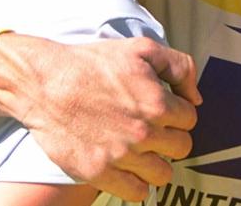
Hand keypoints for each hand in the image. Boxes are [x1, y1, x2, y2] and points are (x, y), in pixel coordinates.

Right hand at [0, 33, 199, 200]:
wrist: (44, 82)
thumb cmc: (93, 62)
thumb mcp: (142, 48)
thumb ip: (179, 67)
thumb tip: (196, 98)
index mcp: (157, 102)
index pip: (190, 119)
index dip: (178, 112)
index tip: (164, 109)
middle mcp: (142, 132)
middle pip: (181, 148)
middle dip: (171, 137)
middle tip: (153, 128)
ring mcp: (120, 155)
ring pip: (163, 174)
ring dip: (157, 161)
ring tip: (142, 148)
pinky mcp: (98, 173)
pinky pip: (137, 192)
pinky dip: (137, 183)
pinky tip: (128, 167)